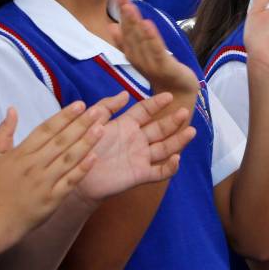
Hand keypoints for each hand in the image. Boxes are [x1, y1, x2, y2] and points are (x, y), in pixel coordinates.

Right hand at [0, 101, 108, 242]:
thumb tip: (12, 108)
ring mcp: (44, 183)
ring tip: (101, 128)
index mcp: (21, 153)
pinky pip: (70, 182)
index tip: (80, 104)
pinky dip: (82, 170)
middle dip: (80, 124)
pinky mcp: (52, 199)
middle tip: (98, 111)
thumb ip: (4, 131)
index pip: (46, 130)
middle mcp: (34, 165)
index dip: (64, 116)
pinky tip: (95, 157)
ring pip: (68, 159)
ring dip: (86, 143)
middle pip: (60, 141)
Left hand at [75, 92, 196, 202]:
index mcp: (126, 125)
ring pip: (164, 148)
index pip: (145, 111)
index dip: (156, 103)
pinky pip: (159, 172)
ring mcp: (141, 157)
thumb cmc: (83, 148)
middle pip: (159, 128)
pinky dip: (170, 167)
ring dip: (178, 141)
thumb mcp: (93, 123)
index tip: (169, 95)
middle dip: (173, 121)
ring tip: (191, 132)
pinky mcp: (141, 174)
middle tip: (184, 111)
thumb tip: (125, 93)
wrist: (77, 176)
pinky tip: (176, 159)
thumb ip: (106, 107)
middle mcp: (137, 140)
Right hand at [110, 0, 197, 97]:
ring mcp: (152, 64)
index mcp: (133, 55)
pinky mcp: (166, 68)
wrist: (179, 96)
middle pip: (131, 34)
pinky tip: (147, 25)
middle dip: (125, 14)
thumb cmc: (160, 73)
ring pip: (141, 41)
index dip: (121, 14)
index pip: (125, 32)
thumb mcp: (143, 56)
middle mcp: (139, 60)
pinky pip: (157, 51)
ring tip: (129, 6)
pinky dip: (151, 39)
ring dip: (134, 24)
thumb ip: (128, 43)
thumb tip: (111, 27)